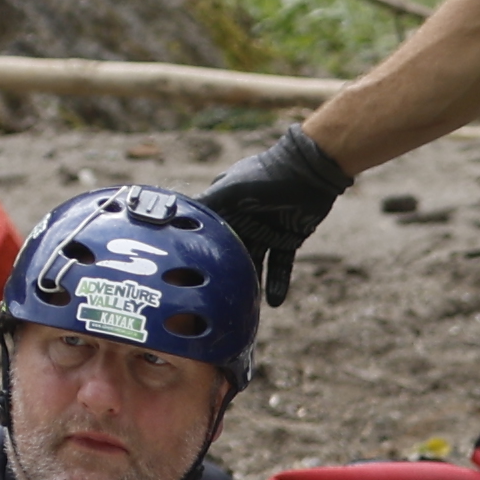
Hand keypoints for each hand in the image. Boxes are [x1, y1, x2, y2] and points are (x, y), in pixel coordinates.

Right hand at [199, 126, 353, 305]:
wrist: (309, 172)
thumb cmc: (264, 177)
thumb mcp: (228, 190)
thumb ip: (204, 204)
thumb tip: (171, 213)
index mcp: (227, 209)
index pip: (210, 236)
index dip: (202, 254)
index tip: (190, 277)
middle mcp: (244, 222)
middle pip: (232, 254)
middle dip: (226, 275)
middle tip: (217, 301)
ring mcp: (266, 232)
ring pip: (255, 264)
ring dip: (251, 284)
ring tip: (244, 307)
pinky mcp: (288, 239)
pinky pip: (280, 266)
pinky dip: (278, 283)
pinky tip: (274, 302)